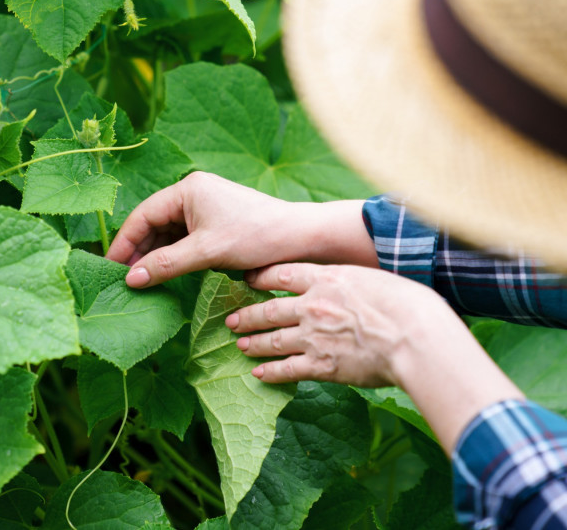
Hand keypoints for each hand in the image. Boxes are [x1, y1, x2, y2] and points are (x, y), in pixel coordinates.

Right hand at [106, 172, 375, 287]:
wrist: (301, 238)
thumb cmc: (256, 236)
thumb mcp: (206, 252)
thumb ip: (165, 265)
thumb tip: (131, 279)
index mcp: (187, 189)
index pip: (143, 215)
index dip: (124, 243)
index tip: (110, 268)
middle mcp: (193, 194)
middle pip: (154, 224)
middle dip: (139, 252)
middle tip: (123, 281)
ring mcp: (205, 208)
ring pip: (169, 234)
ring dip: (155, 257)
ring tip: (141, 282)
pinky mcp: (216, 224)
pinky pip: (185, 240)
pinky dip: (174, 257)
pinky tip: (165, 276)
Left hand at [227, 262, 461, 385]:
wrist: (415, 337)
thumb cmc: (407, 304)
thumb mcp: (373, 279)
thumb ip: (351, 283)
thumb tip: (351, 287)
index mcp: (326, 279)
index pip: (282, 274)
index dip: (259, 277)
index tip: (246, 280)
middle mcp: (313, 305)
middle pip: (269, 309)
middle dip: (247, 316)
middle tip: (231, 320)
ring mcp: (314, 336)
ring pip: (273, 339)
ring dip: (254, 343)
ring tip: (240, 345)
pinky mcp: (322, 365)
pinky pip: (288, 369)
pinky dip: (270, 372)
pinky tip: (258, 373)